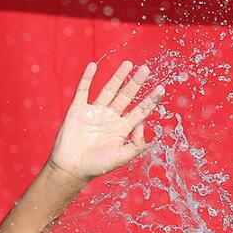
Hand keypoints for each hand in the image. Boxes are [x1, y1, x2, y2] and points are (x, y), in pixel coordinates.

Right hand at [47, 61, 164, 182]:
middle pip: (126, 96)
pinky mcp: (77, 110)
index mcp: (122, 128)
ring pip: (108, 90)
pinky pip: (83, 90)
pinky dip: (87, 78)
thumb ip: (136, 143)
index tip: (161, 88)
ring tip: (128, 63)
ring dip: (117, 77)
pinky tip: (93, 66)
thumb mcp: (122, 156)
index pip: (140, 110)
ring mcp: (94, 112)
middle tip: (146, 69)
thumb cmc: (98, 166)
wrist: (72, 169)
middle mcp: (110, 117)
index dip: (150, 99)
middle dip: (136, 83)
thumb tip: (144, 124)